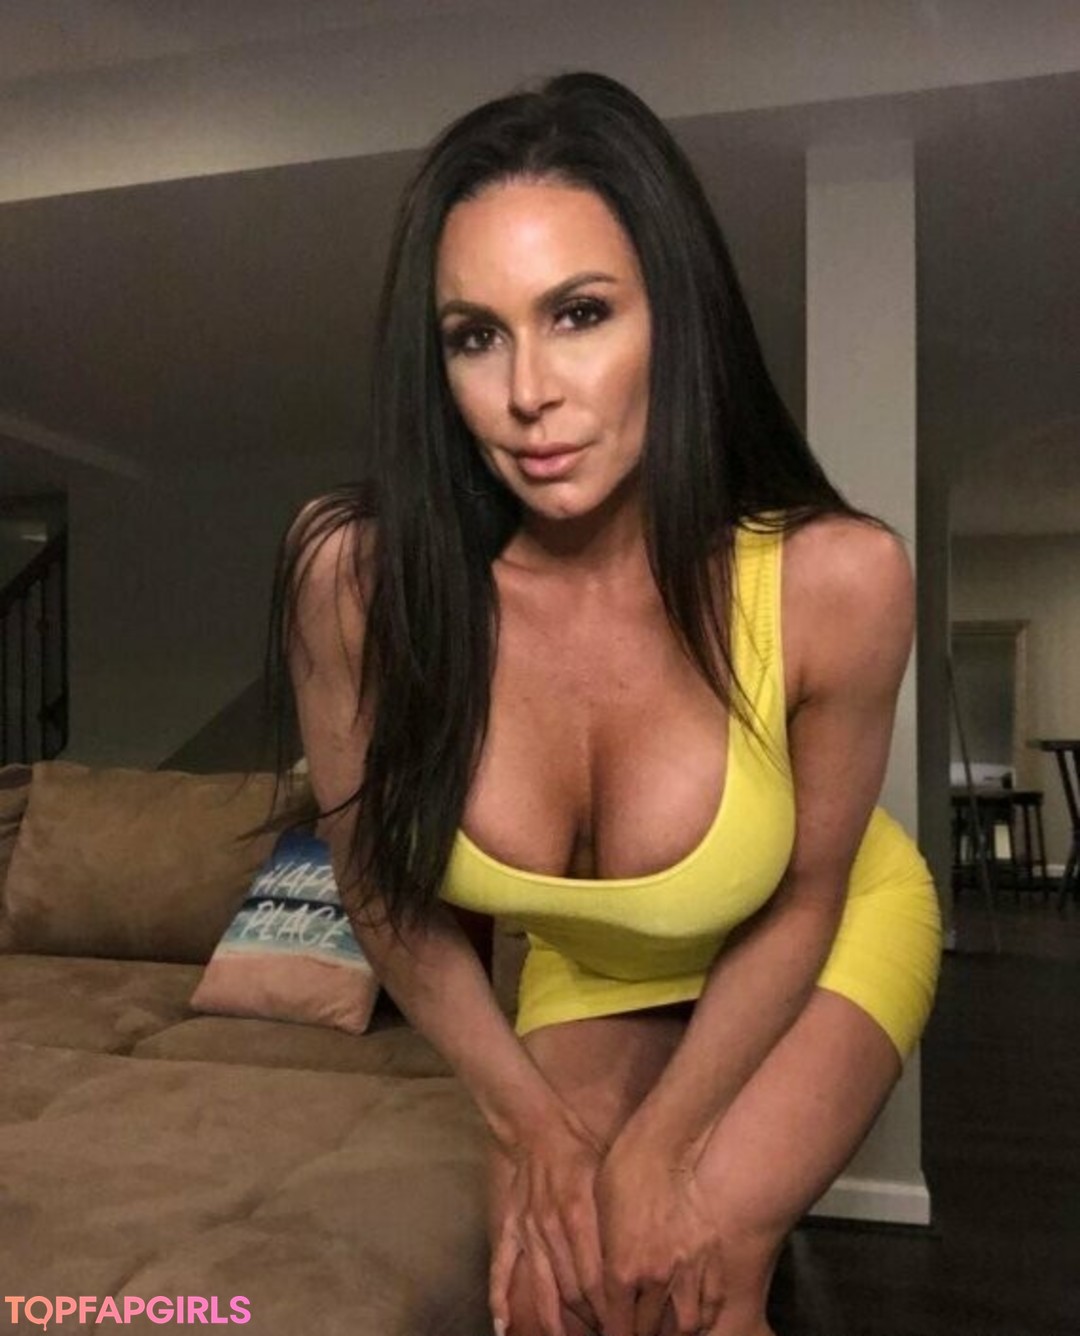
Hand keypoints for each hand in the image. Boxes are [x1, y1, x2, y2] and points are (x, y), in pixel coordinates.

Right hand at [489, 1110, 609, 1335]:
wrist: (537, 1128)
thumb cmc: (579, 1150)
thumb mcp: (608, 1177)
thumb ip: (617, 1217)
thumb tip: (637, 1254)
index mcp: (579, 1217)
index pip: (597, 1279)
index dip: (611, 1308)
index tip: (624, 1325)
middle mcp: (552, 1230)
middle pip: (573, 1290)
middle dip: (591, 1318)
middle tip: (606, 1332)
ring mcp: (528, 1232)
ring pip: (542, 1288)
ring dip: (555, 1321)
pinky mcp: (510, 1229)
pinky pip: (502, 1268)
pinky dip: (499, 1299)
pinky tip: (503, 1328)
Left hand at [594, 1133, 726, 1335]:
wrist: (660, 1145)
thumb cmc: (619, 1176)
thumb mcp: (596, 1221)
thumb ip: (601, 1265)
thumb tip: (603, 1294)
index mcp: (622, 1270)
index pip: (618, 1329)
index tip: (612, 1334)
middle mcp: (656, 1276)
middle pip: (648, 1331)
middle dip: (639, 1334)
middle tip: (634, 1329)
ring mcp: (688, 1266)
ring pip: (685, 1325)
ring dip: (672, 1333)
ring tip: (665, 1329)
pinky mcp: (709, 1252)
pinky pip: (712, 1300)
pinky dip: (703, 1315)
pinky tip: (694, 1314)